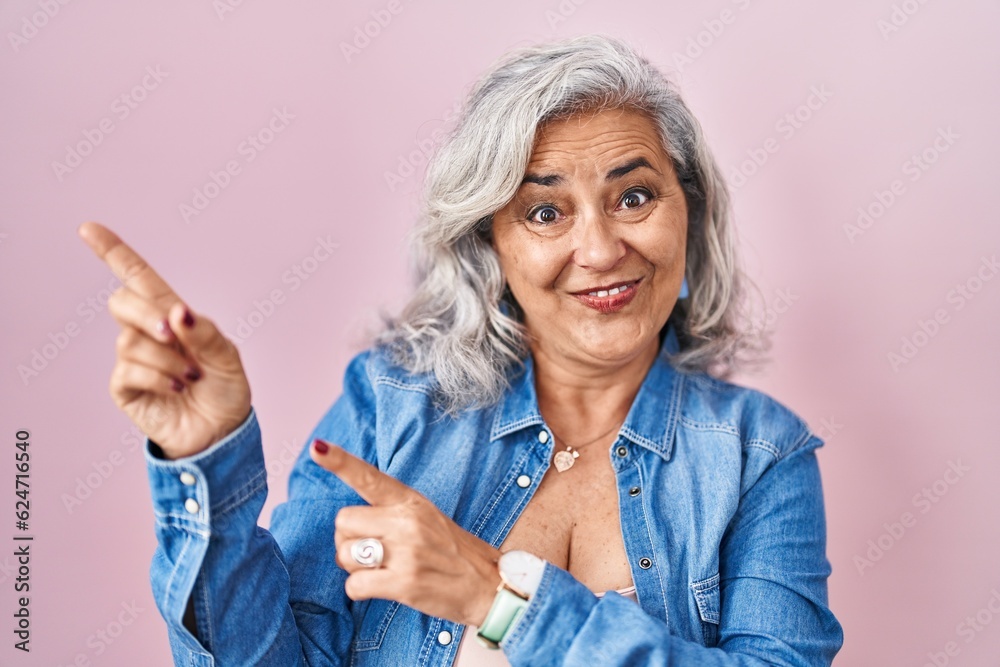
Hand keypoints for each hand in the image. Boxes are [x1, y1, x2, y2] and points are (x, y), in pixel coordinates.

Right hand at [77, 222, 251, 458]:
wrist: (222, 432)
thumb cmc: (225, 390)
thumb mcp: (227, 356)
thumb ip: (205, 332)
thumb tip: (178, 313)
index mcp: (172, 316)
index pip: (138, 278)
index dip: (114, 253)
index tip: (89, 228)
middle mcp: (147, 333)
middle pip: (121, 301)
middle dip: (146, 313)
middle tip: (175, 334)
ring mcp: (133, 360)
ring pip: (130, 340)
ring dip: (167, 357)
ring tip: (191, 375)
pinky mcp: (125, 388)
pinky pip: (128, 370)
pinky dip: (158, 376)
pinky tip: (176, 387)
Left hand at [310, 438, 503, 626]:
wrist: (487, 584)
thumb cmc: (452, 551)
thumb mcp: (426, 517)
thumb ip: (391, 512)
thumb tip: (348, 523)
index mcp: (410, 500)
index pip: (369, 476)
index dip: (340, 462)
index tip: (318, 448)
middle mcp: (406, 521)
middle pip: (343, 522)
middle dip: (347, 540)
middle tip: (370, 552)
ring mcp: (406, 551)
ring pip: (345, 555)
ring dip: (354, 568)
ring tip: (381, 570)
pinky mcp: (404, 582)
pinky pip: (355, 585)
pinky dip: (360, 591)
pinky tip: (381, 588)